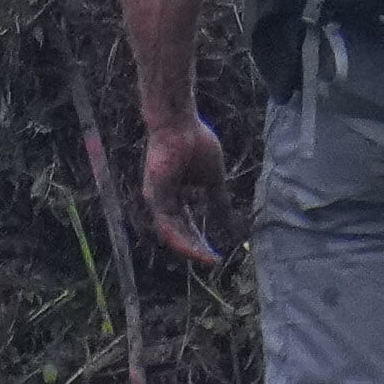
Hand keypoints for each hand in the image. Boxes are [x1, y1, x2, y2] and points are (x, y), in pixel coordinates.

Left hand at [136, 108, 231, 268]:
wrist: (180, 122)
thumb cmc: (195, 142)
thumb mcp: (212, 178)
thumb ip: (218, 200)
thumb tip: (228, 220)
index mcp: (178, 194)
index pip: (187, 224)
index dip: (201, 240)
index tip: (216, 253)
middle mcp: (165, 200)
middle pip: (179, 232)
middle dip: (196, 248)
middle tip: (212, 260)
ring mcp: (157, 199)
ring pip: (171, 233)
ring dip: (189, 248)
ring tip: (207, 258)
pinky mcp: (154, 196)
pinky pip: (166, 225)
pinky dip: (180, 238)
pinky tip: (195, 246)